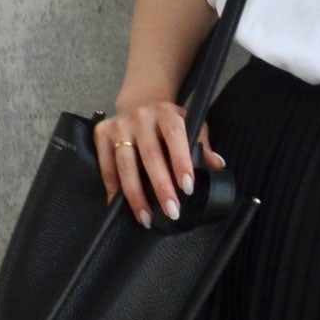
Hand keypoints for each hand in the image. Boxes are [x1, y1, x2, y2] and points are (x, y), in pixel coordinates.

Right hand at [93, 100, 226, 228]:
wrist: (139, 102)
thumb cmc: (168, 121)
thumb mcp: (189, 123)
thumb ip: (202, 143)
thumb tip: (217, 165)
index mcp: (166, 113)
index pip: (175, 136)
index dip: (181, 162)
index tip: (187, 187)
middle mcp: (141, 117)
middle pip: (150, 156)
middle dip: (161, 187)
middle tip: (171, 211)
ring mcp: (119, 126)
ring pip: (126, 165)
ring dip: (136, 195)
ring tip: (146, 217)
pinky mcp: (102, 134)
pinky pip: (106, 167)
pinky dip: (112, 188)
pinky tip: (119, 205)